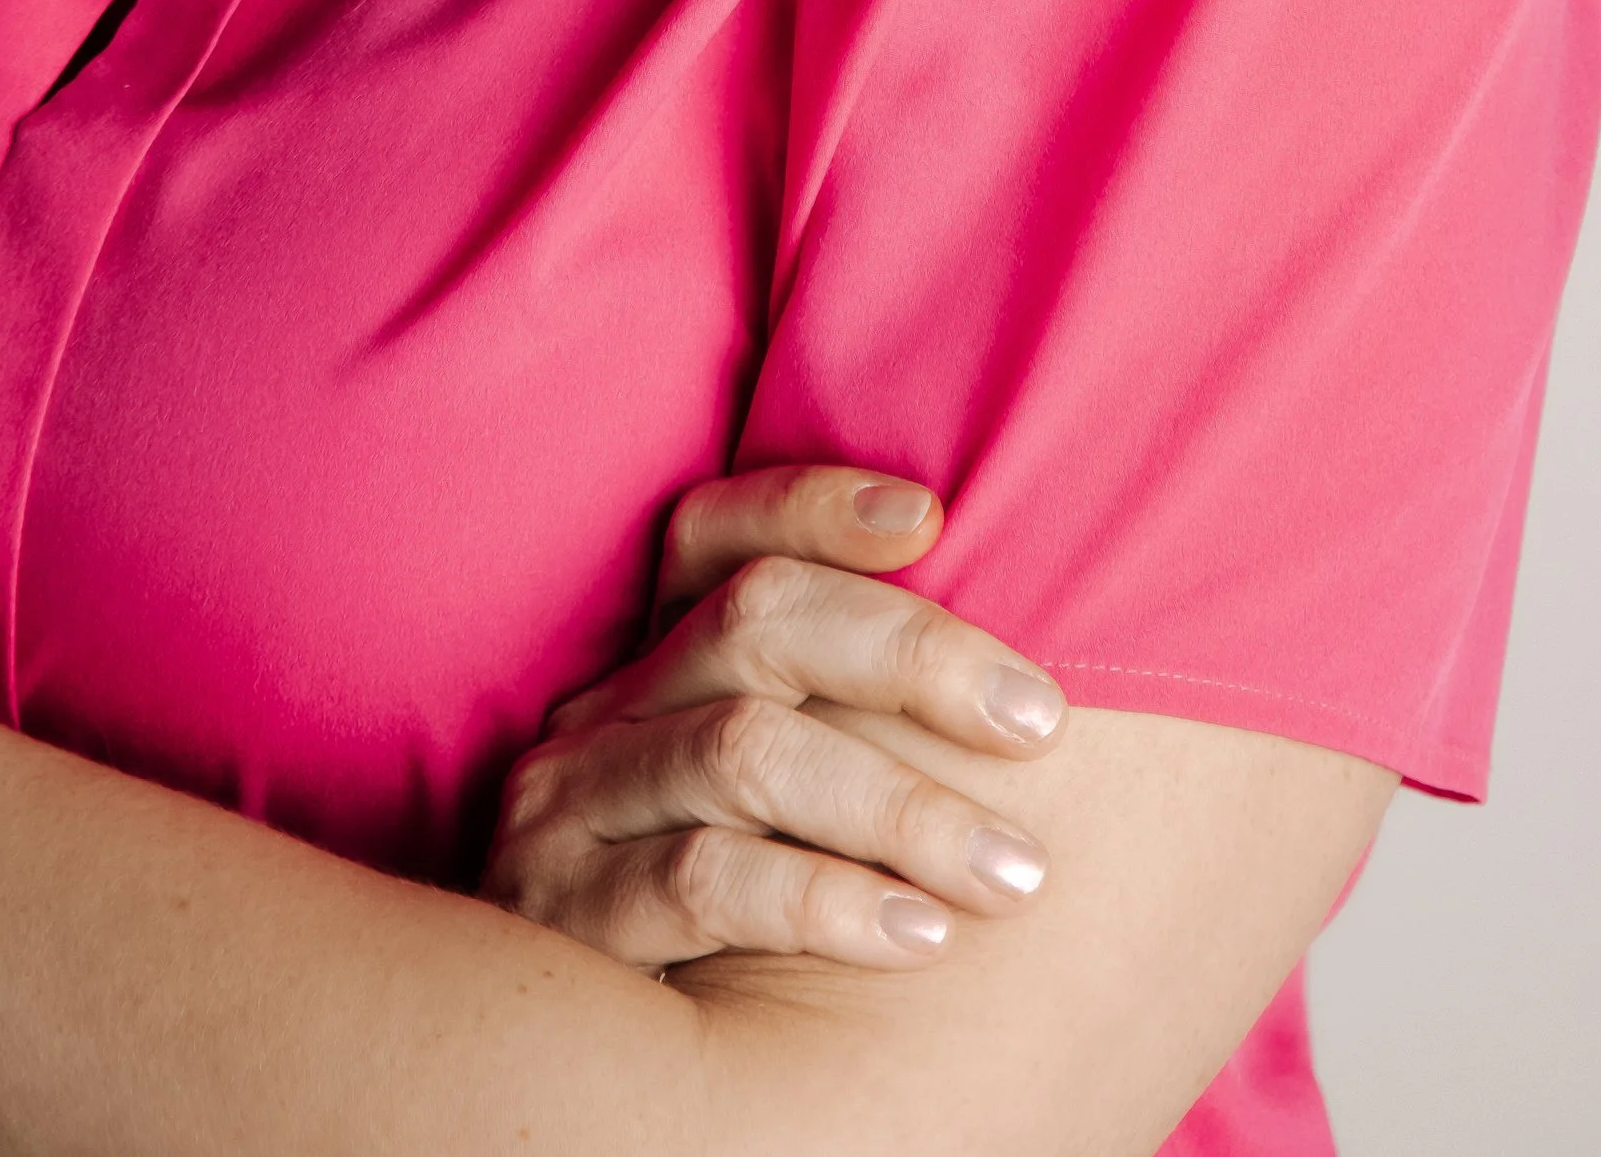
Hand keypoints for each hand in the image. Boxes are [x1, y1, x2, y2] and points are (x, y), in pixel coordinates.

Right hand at [483, 462, 1062, 971]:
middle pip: (757, 614)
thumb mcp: (769, 823)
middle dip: (917, 656)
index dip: (813, 504)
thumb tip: (1034, 704)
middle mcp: (603, 713)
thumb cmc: (721, 950)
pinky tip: (918, 938)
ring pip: (746, 746)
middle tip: (1040, 724)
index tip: (933, 518)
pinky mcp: (561, 912)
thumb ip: (843, 738)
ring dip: (901, 806)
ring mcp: (570, 805)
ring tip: (1014, 872)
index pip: (711, 533)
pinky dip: (826, 900)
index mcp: (652, 668)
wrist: (573, 1096)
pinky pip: (706, 879)